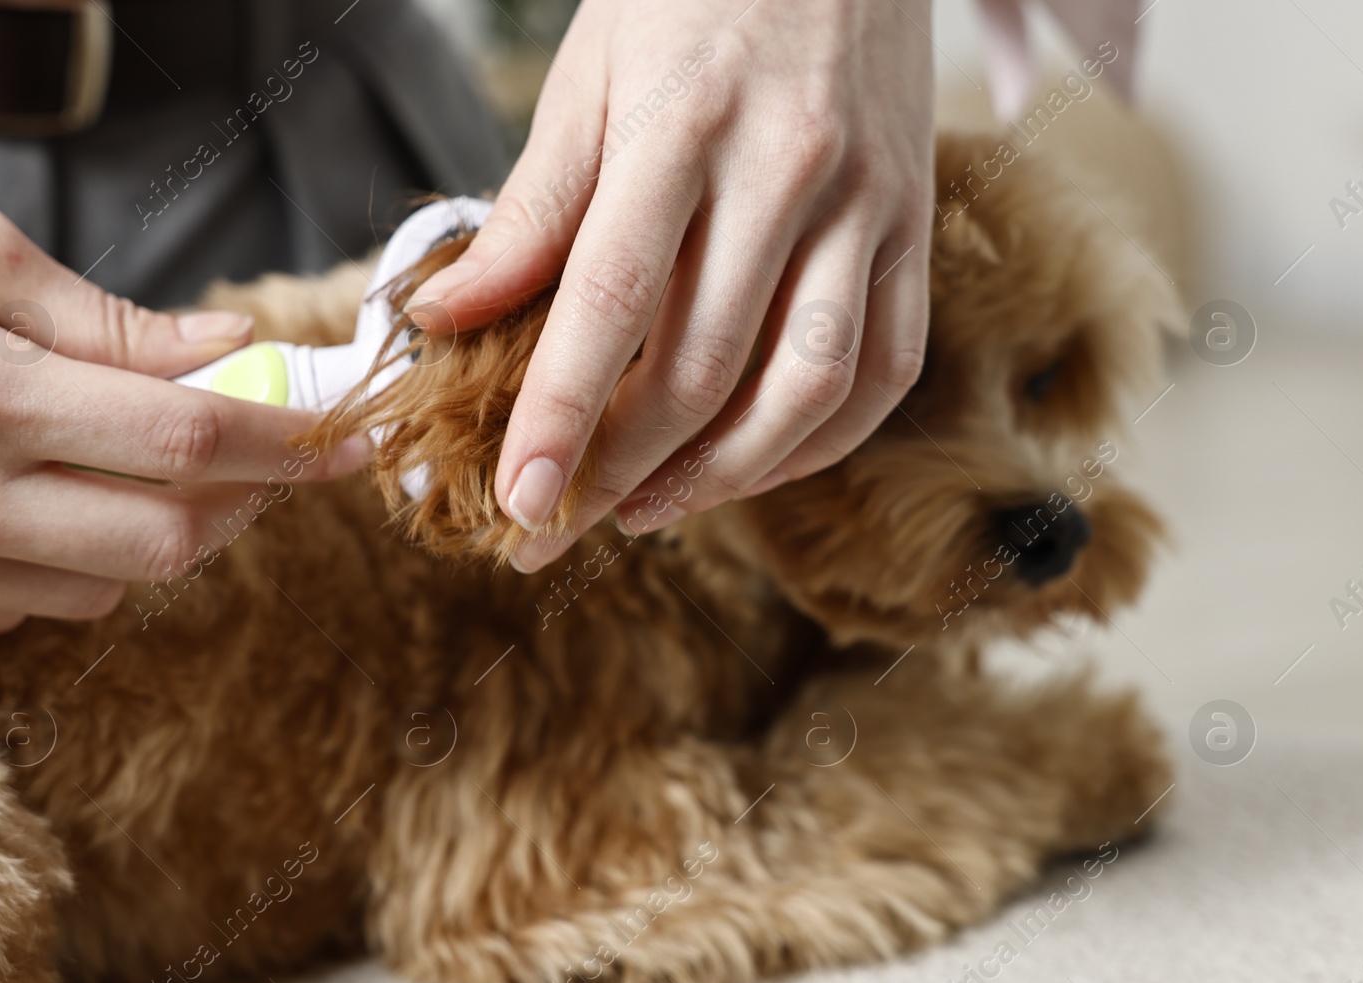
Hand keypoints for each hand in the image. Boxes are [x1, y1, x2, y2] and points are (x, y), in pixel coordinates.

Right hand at [0, 184, 367, 640]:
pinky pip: (19, 609)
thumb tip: (223, 350)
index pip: (189, 438)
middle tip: (269, 456)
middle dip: (245, 501)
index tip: (353, 438)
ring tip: (129, 462)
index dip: (289, 441)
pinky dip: (64, 562)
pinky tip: (34, 502)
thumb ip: (98, 318)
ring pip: (104, 585)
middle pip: (168, 537)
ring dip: (154, 531)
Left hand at [408, 0, 933, 569]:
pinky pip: (883, 368)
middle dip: (619, 470)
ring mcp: (867, 205)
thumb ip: (531, 208)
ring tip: (643, 511)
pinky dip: (814, 442)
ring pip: (804, 387)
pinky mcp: (915, 228)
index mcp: (683, 124)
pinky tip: (747, 466)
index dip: (561, 414)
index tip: (516, 501)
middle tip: (554, 527)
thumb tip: (447, 319)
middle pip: (704, 366)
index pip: (613, 301)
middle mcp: (787, 171)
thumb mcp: (591, 75)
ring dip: (719, 478)